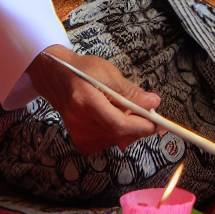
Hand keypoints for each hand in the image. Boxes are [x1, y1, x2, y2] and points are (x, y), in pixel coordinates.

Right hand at [28, 45, 160, 155]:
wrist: (58, 78)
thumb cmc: (84, 71)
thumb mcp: (109, 74)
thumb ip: (131, 91)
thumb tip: (153, 103)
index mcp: (85, 101)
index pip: (116, 123)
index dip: (139, 124)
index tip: (157, 121)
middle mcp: (79, 123)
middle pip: (118, 134)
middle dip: (140, 126)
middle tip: (152, 115)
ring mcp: (78, 135)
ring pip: (116, 140)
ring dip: (132, 129)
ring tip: (134, 113)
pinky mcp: (80, 142)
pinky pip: (109, 142)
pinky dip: (120, 133)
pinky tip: (119, 120)